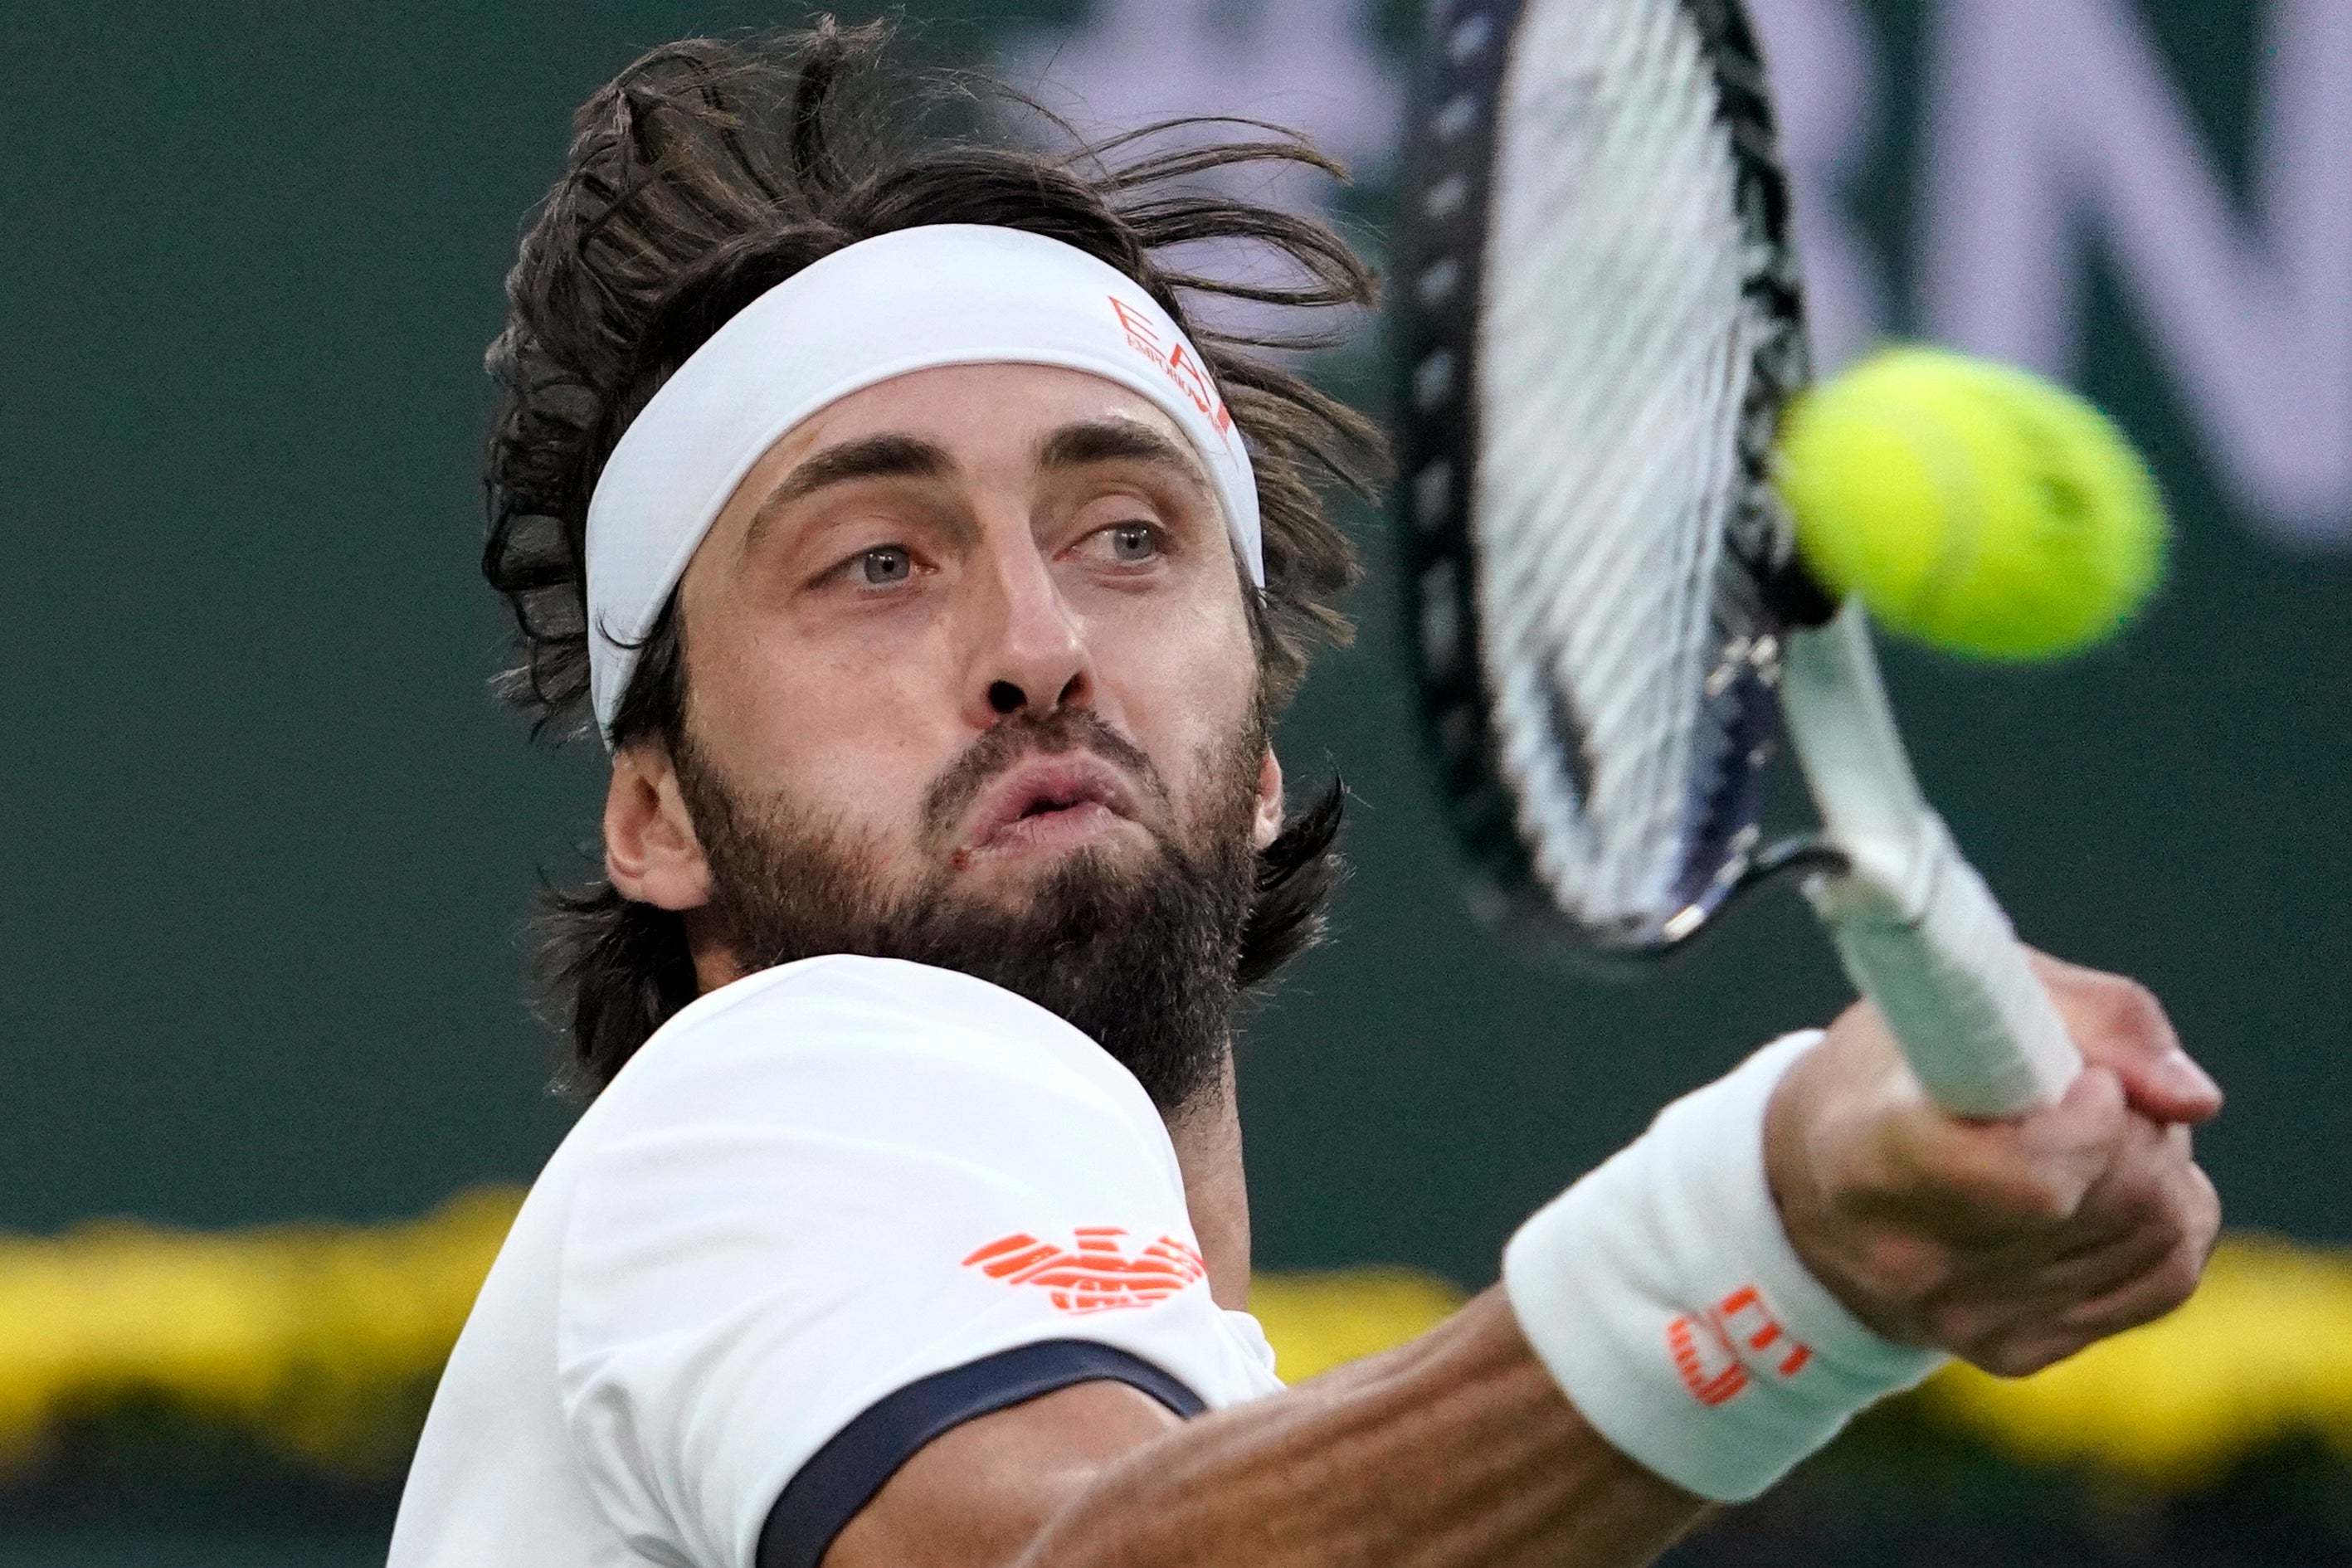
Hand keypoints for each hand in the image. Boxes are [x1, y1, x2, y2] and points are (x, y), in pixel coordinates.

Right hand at [1764, 953, 2222, 1375]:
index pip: (2030, 1180)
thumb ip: (2090, 1015)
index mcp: (1869, 1158)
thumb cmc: (1888, 1070)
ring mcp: (1967, 1319)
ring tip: (2092, 1130)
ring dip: (2157, 1162)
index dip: (2092, 1125)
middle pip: (2116, 1196)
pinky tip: (2107, 1186)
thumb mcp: (1958, 997)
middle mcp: (1913, 1259)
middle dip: (2138, 1122)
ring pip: (2155, 1231)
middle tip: (2092, 1084)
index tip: (2089, 1079)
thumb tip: (2192, 1098)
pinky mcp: (2015, 1351)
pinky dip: (2163, 1219)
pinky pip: (2162, 1279)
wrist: (1809, 1191)